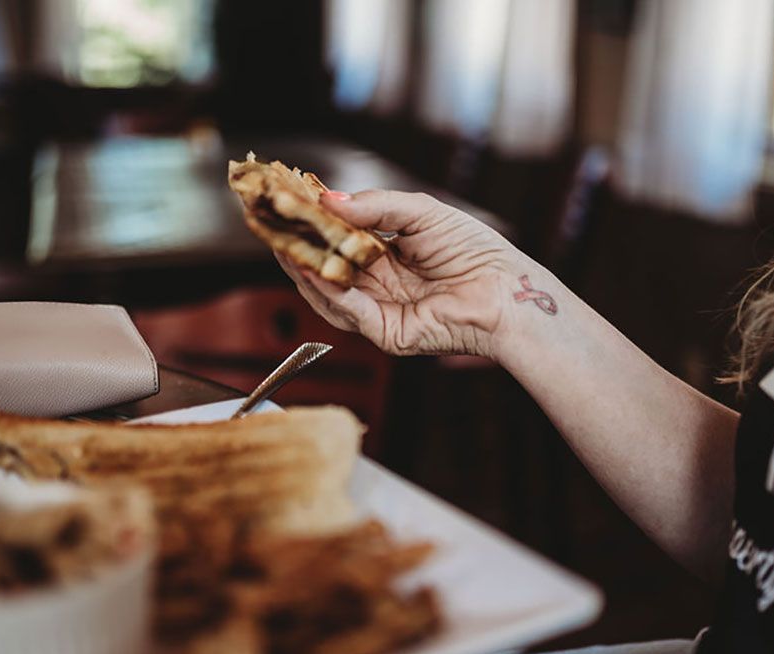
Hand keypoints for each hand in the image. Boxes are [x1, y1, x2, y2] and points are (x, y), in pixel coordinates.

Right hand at [275, 190, 531, 357]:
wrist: (506, 292)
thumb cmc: (475, 252)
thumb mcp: (420, 213)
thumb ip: (373, 206)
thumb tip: (327, 199)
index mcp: (385, 254)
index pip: (336, 237)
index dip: (309, 220)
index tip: (282, 199)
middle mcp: (377, 284)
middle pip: (324, 264)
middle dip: (295, 243)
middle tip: (268, 220)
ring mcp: (379, 310)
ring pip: (328, 291)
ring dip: (303, 266)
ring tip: (282, 241)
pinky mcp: (386, 333)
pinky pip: (349, 311)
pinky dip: (329, 290)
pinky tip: (313, 268)